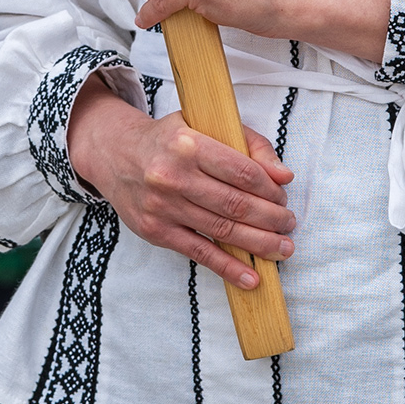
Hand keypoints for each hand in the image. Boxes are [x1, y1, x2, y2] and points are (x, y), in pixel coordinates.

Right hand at [65, 75, 294, 289]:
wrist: (116, 155)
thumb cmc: (170, 141)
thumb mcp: (205, 126)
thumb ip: (249, 144)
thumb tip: (283, 176)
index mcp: (189, 144)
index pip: (244, 173)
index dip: (271, 190)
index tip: (282, 198)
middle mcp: (173, 176)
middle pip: (236, 205)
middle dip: (271, 219)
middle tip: (288, 225)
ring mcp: (163, 207)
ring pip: (222, 231)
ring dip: (259, 244)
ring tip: (282, 249)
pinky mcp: (156, 231)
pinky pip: (200, 253)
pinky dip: (229, 268)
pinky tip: (251, 277)